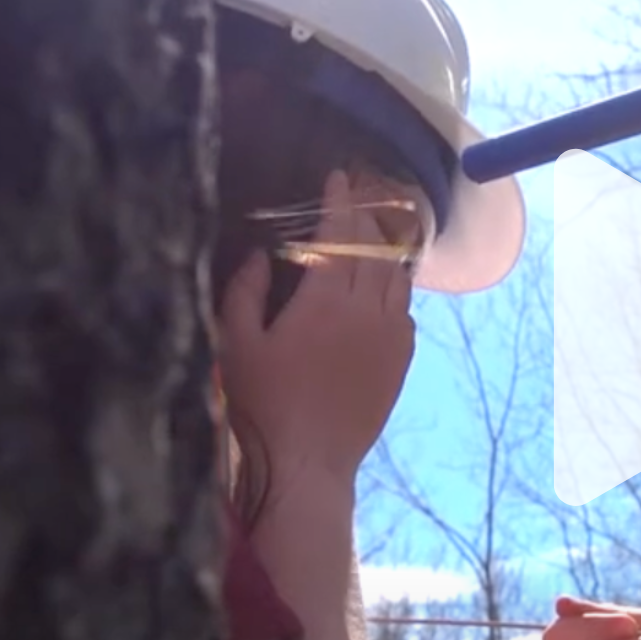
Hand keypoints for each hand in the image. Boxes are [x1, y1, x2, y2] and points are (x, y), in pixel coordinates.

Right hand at [219, 169, 415, 482]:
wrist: (309, 463)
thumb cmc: (262, 405)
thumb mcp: (235, 345)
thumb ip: (244, 292)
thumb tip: (261, 254)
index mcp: (323, 301)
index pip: (339, 235)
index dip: (339, 202)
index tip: (340, 176)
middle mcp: (367, 312)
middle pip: (375, 249)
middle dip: (365, 218)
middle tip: (355, 198)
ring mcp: (390, 337)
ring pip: (397, 278)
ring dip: (386, 250)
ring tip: (374, 233)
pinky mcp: (401, 362)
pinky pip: (405, 312)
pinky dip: (394, 290)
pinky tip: (381, 290)